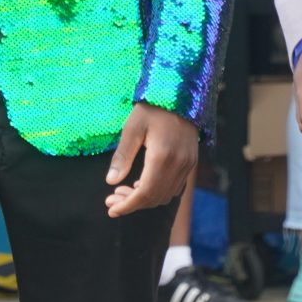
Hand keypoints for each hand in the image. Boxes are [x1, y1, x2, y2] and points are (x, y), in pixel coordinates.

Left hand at [103, 103, 197, 218]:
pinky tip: (142, 184)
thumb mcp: (132, 128)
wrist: (180, 93)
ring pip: (166, 195)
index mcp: (162, 156)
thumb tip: (110, 181)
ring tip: (124, 191)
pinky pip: (175, 187)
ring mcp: (187, 164)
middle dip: (132, 204)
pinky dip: (158, 192)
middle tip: (111, 200)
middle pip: (155, 198)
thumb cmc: (153, 108)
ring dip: (145, 199)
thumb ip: (122, 157)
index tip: (111, 208)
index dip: (127, 205)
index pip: (144, 192)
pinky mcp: (191, 162)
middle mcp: (178, 164)